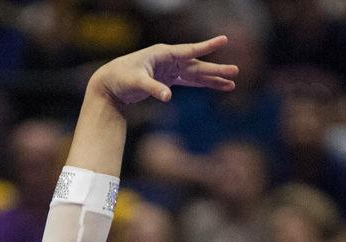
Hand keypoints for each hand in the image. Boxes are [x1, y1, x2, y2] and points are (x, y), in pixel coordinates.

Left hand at [92, 36, 237, 107]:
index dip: (207, 46)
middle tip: (236, 72)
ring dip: (213, 79)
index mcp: (164, 53)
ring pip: (197, 74)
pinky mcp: (169, 80)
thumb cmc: (121, 78)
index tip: (224, 40)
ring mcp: (171, 70)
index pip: (190, 50)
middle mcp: (171, 60)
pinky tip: (216, 86)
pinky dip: (202, 85)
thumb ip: (153, 89)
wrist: (110, 84)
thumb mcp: (136, 83)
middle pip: (198, 65)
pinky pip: (190, 82)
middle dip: (217, 70)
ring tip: (232, 83)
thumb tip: (168, 98)